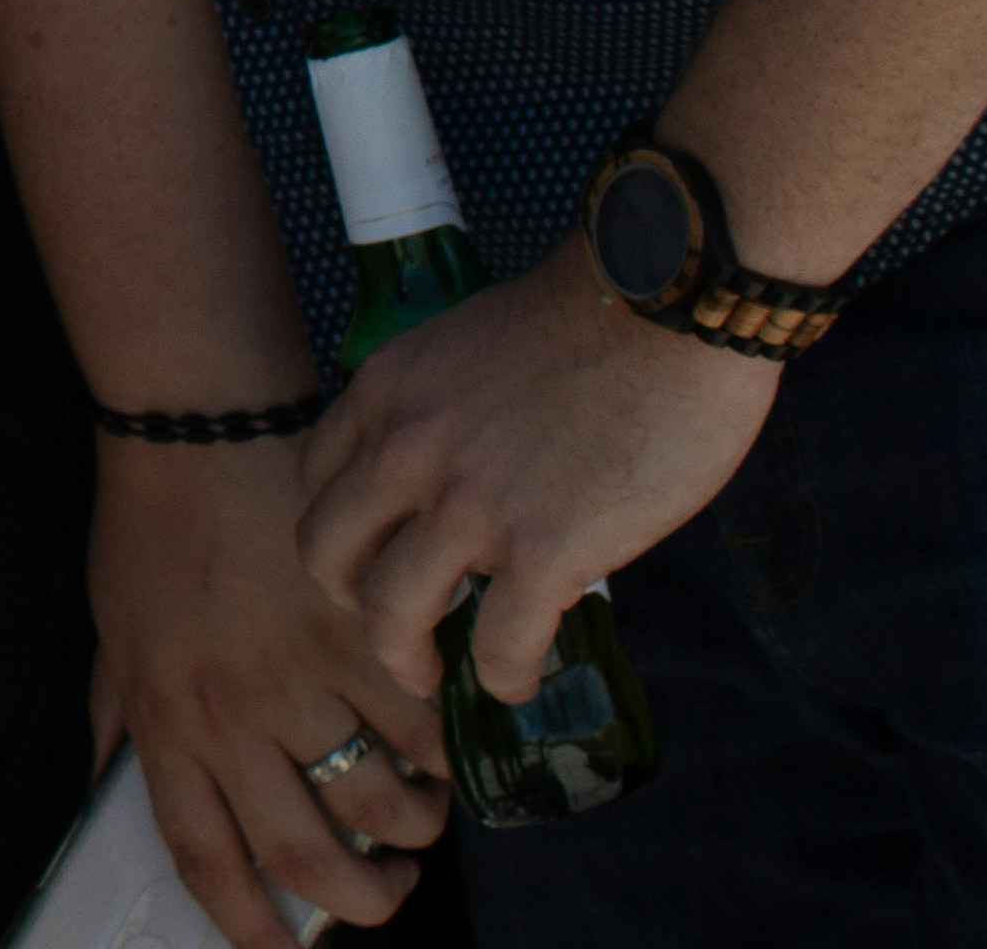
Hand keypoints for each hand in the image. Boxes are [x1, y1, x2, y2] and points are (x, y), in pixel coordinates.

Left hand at [91, 435, 439, 941]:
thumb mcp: (111, 634)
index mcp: (166, 721)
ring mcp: (303, 678)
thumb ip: (118, 720)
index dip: (245, 925)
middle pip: (308, 858)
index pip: (204, 857)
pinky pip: (423, 725)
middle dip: (363, 902)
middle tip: (385, 889)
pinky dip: (442, 750)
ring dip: (415, 830)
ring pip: (383, 803)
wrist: (197, 427)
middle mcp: (233, 717)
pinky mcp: (363, 634)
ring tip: (419, 815)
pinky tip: (439, 743)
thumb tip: (108, 790)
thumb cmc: (149, 529)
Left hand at [299, 243, 776, 706]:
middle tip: (388, 631)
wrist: (667, 305)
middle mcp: (406, 449)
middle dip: (348, 604)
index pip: (318, 479)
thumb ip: (448, 410)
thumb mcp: (472, 346)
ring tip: (435, 676)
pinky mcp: (543, 551)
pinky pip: (500, 643)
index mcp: (387, 392)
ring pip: (392, 612)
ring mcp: (468, 504)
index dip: (341, 531)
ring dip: (406, 658)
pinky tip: (519, 681)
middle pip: (327, 553)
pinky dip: (505, 677)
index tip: (372, 556)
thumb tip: (471, 470)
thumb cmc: (596, 316)